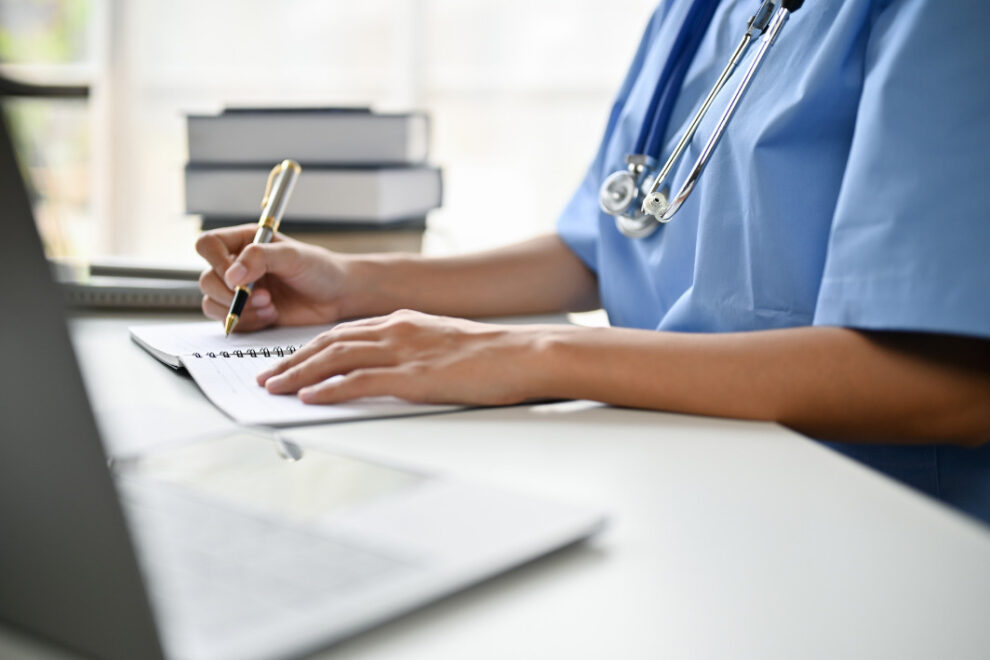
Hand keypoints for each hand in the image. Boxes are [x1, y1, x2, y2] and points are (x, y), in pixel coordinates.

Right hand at [196, 225, 353, 330]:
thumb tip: (231, 275)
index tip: (237, 277)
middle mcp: (236, 265)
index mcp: (244, 242)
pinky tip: (272, 315)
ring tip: (270, 306)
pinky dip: (248, 322)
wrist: (336, 295)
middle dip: (232, 294)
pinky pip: (228, 322)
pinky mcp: (246, 313)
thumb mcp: (292, 256)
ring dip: (240, 310)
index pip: (208, 245)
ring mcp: (239, 291)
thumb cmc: (319, 269)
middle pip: (206, 280)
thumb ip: (260, 258)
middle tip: (263, 296)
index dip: (216, 262)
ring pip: (212, 303)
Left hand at [256, 309, 558, 404]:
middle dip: (293, 360)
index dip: (311, 347)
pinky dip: (329, 389)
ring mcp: (403, 352)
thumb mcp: (446, 344)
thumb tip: (397, 370)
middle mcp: (396, 330)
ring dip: (298, 374)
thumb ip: (416, 351)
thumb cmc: (494, 354)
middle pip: (330, 342)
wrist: (523, 352)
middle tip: (267, 376)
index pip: (345, 332)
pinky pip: (359, 381)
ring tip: (274, 387)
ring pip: (335, 358)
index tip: (291, 360)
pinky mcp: (413, 376)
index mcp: (404, 321)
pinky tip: (309, 397)